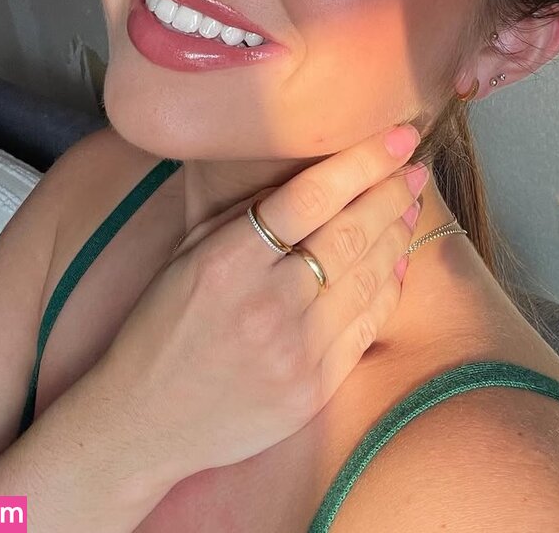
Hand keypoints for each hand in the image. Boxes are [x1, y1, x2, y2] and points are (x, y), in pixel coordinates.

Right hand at [96, 125, 428, 485]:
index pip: (311, 196)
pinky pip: (366, 327)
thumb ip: (243, 216)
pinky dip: (389, 288)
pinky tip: (398, 262)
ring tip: (410, 208)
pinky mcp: (312, 389)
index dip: (363, 162)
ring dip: (396, 235)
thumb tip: (310, 176)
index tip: (397, 137)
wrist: (143, 421)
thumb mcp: (189, 255)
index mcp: (228, 259)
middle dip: (392, 193)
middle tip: (416, 169)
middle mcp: (265, 301)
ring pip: (367, 277)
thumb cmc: (162, 325)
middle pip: (349, 233)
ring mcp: (294, 350)